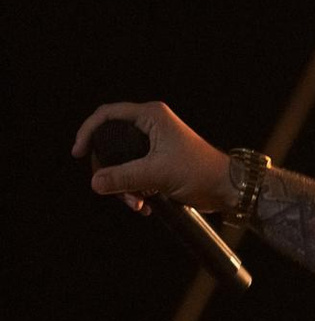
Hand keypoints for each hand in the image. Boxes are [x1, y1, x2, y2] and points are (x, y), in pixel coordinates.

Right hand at [73, 101, 235, 216]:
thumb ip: (124, 177)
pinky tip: (144, 205)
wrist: (229, 189)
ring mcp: (155, 144)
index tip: (79, 153)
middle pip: (110, 143)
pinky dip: (135, 190)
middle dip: (109, 170)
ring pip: (122, 163)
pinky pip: (135, 174)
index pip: (107, 115)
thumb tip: (95, 183)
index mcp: (151, 116)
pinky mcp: (159, 162)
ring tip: (137, 203)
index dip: (88, 132)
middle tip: (113, 189)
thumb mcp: (157, 174)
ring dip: (124, 186)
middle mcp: (151, 126)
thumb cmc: (201, 172)